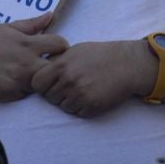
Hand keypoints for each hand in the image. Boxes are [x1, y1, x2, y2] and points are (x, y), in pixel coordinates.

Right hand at [0, 13, 66, 101]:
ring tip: (34, 75)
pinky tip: (18, 83)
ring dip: (44, 79)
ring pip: (45, 83)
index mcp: (28, 43)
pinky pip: (29, 94)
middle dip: (58, 66)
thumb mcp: (8, 28)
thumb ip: (32, 24)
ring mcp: (20, 80)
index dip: (62, 47)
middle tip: (50, 65)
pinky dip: (27, 89)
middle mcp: (27, 63)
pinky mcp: (12, 95)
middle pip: (58, 67)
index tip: (56, 50)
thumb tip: (51, 15)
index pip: (61, 45)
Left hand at [32, 39, 153, 117]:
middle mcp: (68, 81)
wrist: (127, 64)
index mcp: (61, 65)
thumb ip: (57, 61)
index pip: (36, 83)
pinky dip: (82, 108)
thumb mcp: (75, 50)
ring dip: (69, 101)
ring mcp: (79, 95)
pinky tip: (91, 96)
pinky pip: (77, 112)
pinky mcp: (91, 106)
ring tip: (82, 90)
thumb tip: (41, 69)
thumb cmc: (101, 55)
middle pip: (49, 97)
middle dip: (57, 93)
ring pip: (63, 106)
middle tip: (70, 87)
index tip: (50, 83)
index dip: (42, 85)